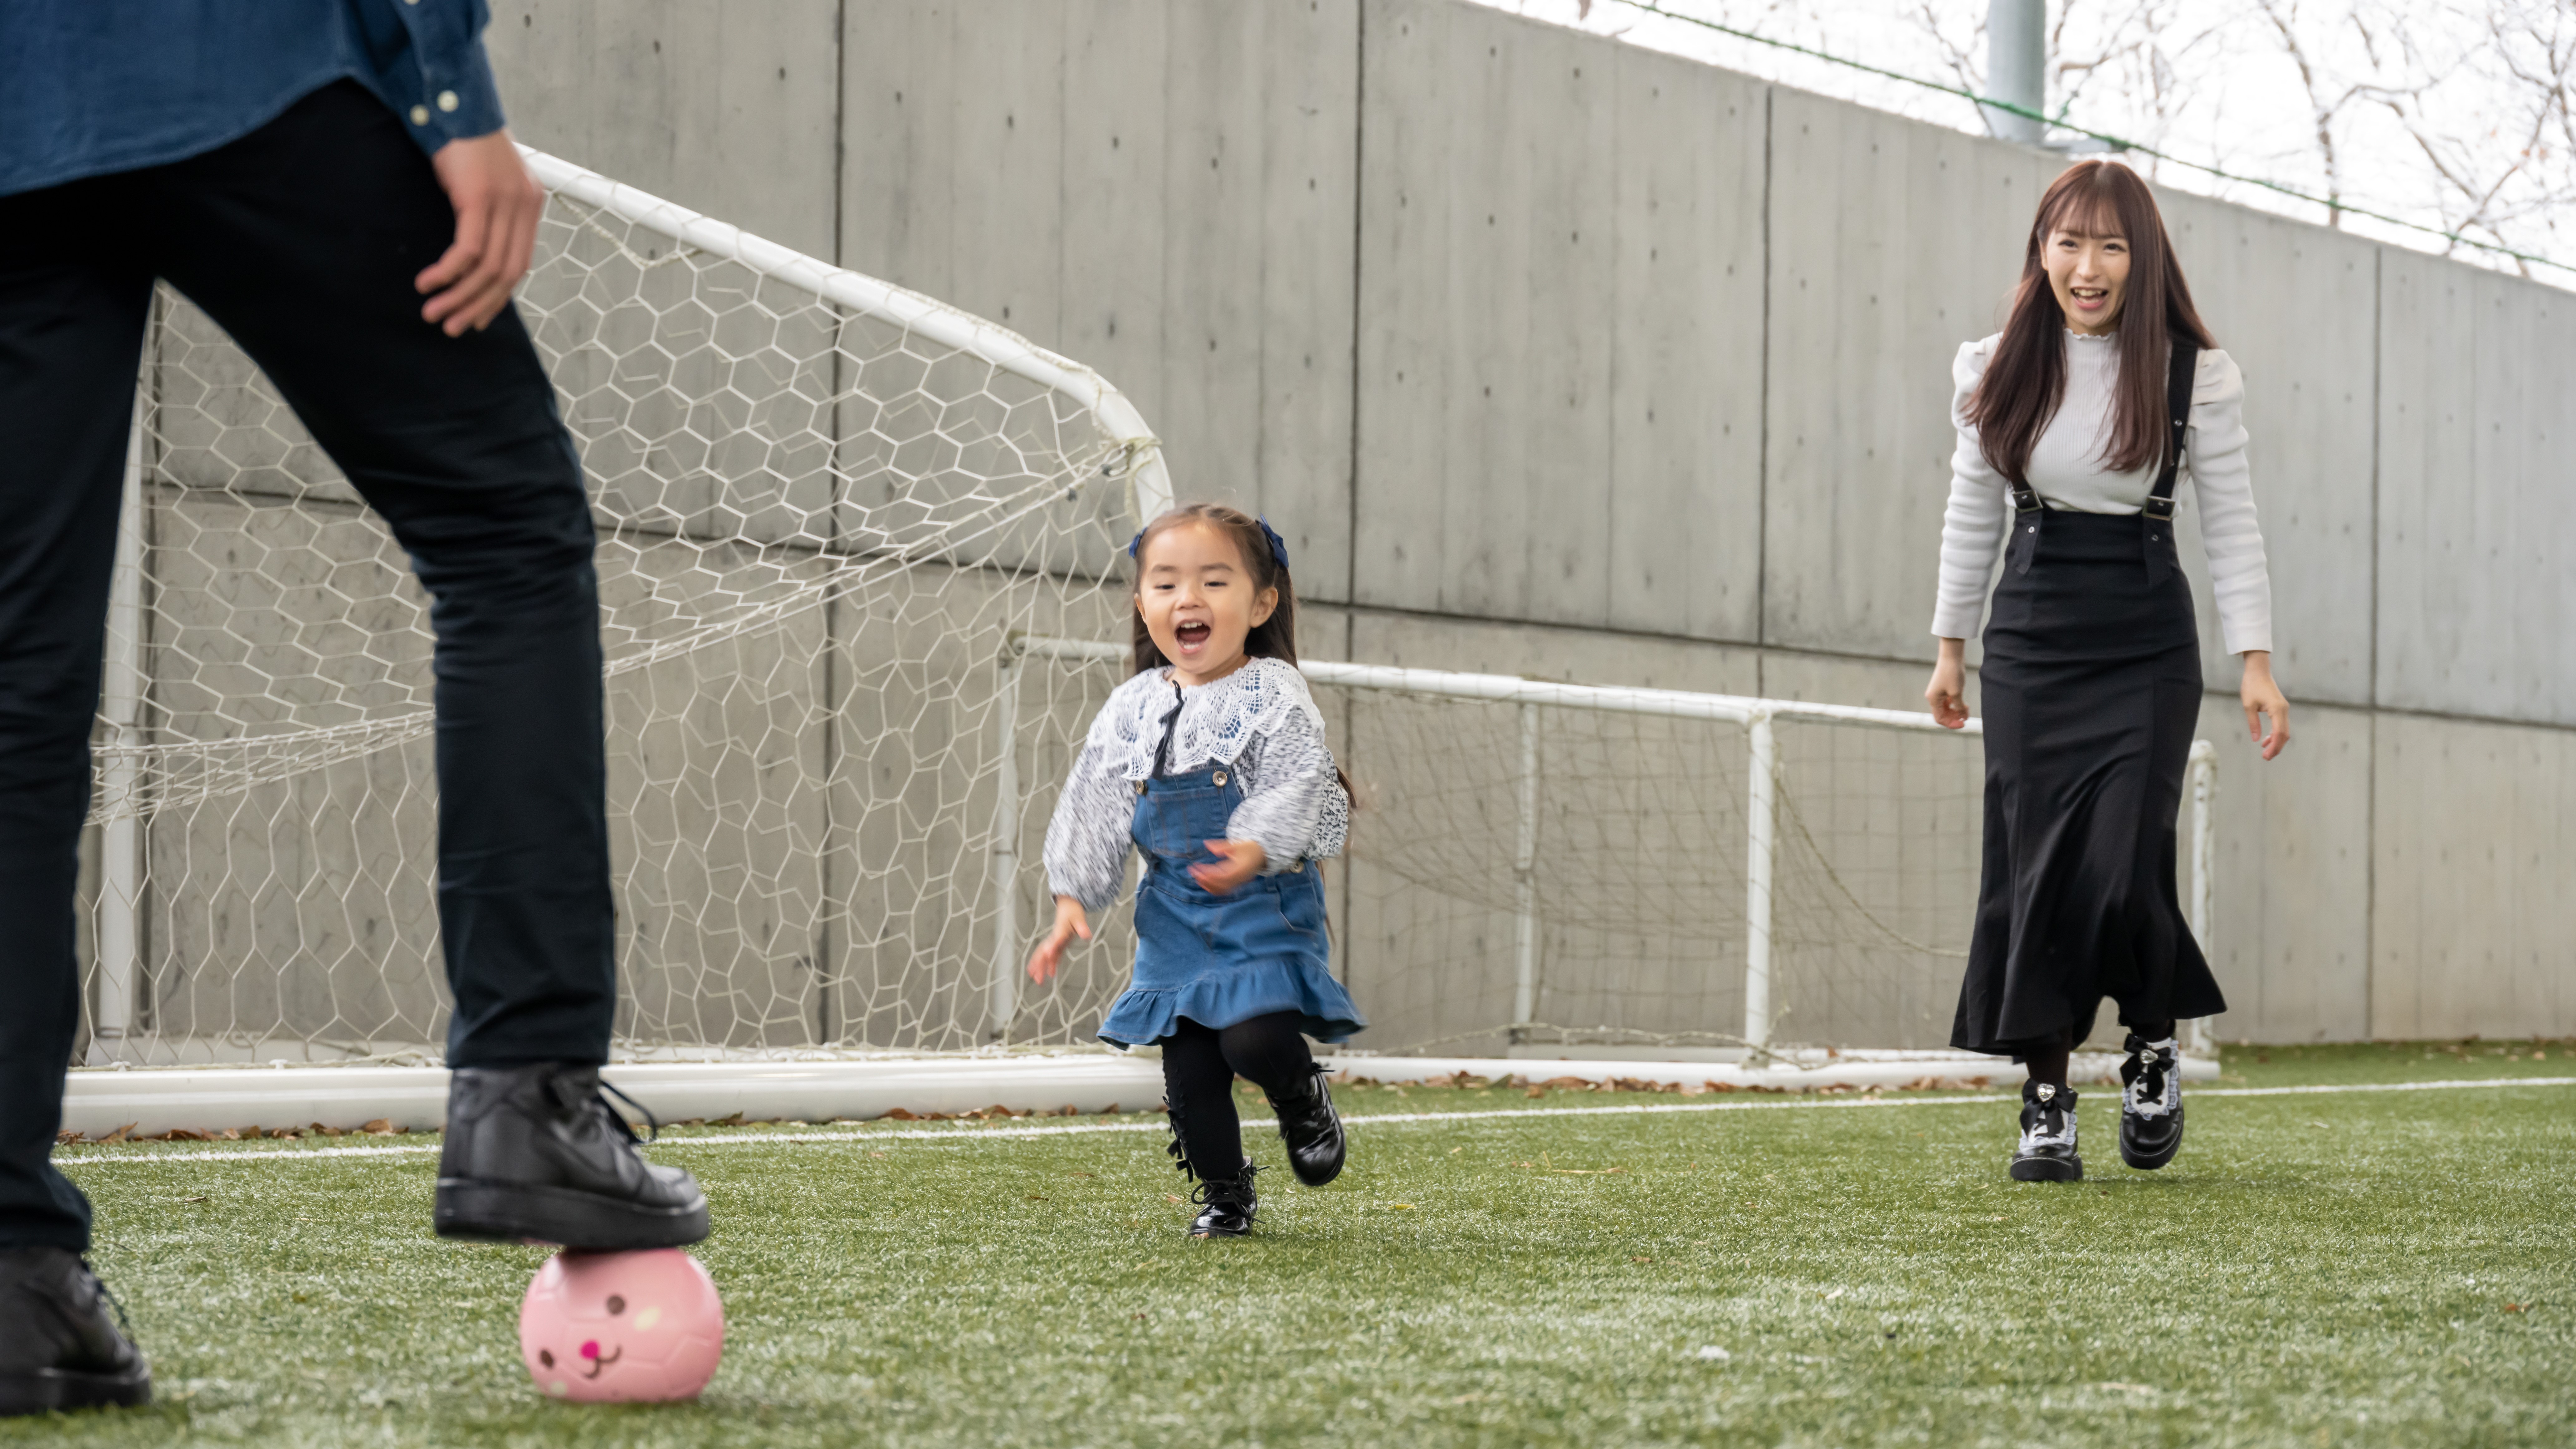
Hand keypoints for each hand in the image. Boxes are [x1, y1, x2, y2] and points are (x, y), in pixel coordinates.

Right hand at [418, 131, 544, 335]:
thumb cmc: (463, 144)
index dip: (497, 297)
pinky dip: (448, 272)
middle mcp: (524, 207)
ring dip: (458, 296)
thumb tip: (474, 253)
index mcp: (529, 206)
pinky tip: (428, 282)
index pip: (518, 265)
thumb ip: (489, 214)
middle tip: (451, 327)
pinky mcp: (480, 197)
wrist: (454, 103)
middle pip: (506, 275)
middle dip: (477, 306)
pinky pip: (467, 250)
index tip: (475, 318)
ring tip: (433, 313)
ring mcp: (505, 202)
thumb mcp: (485, 182)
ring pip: (487, 268)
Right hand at [1026, 897, 1090, 983]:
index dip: (1052, 948)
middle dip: (1040, 965)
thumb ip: (1082, 927)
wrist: (1068, 905)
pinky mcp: (1057, 944)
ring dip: (1039, 966)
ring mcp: (1054, 941)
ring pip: (1043, 955)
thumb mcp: (1079, 918)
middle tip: (1037, 978)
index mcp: (1060, 931)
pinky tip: (1049, 974)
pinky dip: (1048, 964)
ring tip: (1036, 979)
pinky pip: (1050, 955)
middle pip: (1044, 952)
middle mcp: (1054, 937)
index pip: (1055, 941)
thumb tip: (1087, 936)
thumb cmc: (1073, 912)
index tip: (1049, 956)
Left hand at [1189, 839, 1265, 893]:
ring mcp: (1238, 883)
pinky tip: (1204, 882)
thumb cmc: (1250, 848)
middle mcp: (1239, 879)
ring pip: (1220, 890)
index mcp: (1240, 869)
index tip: (1196, 867)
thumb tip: (1207, 845)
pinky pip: (1223, 890)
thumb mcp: (1237, 844)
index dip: (1207, 873)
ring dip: (1207, 885)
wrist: (1262, 854)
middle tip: (1192, 871)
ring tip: (1196, 876)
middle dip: (1204, 879)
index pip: (1221, 875)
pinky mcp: (1236, 884)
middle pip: (1219, 884)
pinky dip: (1213, 888)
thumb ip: (1222, 846)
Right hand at [1924, 639, 1969, 728]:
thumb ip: (1959, 707)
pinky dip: (1956, 704)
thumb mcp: (1956, 692)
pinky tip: (1964, 703)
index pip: (1940, 718)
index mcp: (1933, 699)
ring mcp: (1938, 692)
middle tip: (1966, 717)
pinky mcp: (1944, 688)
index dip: (1951, 723)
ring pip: (1947, 708)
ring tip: (1966, 710)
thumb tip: (1962, 717)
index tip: (1963, 723)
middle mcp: (1934, 697)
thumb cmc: (1952, 673)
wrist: (1951, 656)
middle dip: (1954, 717)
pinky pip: (1949, 701)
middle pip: (1943, 714)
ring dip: (1956, 711)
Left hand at [2241, 651, 2289, 760]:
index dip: (2274, 746)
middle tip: (2266, 757)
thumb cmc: (2252, 686)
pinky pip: (2281, 724)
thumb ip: (2253, 723)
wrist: (2258, 671)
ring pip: (2284, 730)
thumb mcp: (2248, 706)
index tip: (2266, 756)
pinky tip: (2265, 740)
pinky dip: (2275, 734)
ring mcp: (2283, 709)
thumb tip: (2256, 740)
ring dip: (2276, 742)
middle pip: (2284, 734)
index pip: (2279, 733)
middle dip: (2276, 747)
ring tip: (2265, 752)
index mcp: (2277, 709)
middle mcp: (2284, 710)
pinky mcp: (2280, 708)